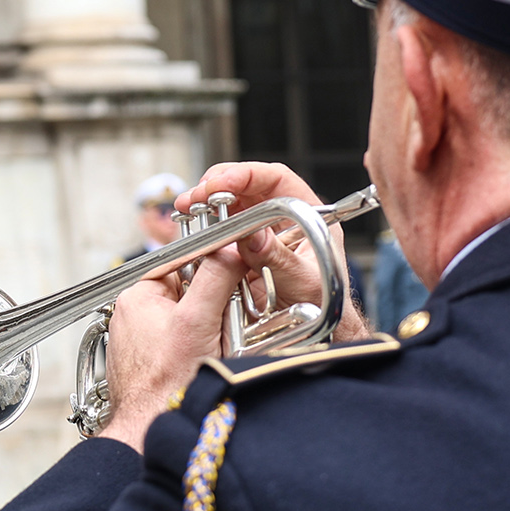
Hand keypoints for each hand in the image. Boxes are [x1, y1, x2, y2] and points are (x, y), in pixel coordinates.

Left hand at [99, 245, 249, 452]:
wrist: (151, 432)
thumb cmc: (165, 386)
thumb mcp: (198, 322)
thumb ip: (216, 279)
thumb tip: (231, 249)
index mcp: (137, 295)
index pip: (184, 260)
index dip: (215, 265)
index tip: (238, 270)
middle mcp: (134, 315)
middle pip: (190, 291)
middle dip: (215, 305)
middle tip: (225, 325)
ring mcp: (142, 340)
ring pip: (190, 319)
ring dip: (212, 330)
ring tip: (216, 348)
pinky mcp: (151, 361)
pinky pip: (184, 343)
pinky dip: (200, 349)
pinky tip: (205, 363)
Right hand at [175, 162, 367, 341]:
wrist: (320, 334)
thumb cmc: (323, 307)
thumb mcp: (303, 282)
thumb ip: (278, 258)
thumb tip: (251, 235)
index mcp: (309, 217)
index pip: (277, 180)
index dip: (247, 176)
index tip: (221, 183)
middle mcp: (283, 220)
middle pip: (248, 187)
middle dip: (218, 185)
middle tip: (195, 195)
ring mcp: (262, 234)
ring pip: (232, 205)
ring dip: (206, 203)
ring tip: (186, 207)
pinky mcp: (244, 251)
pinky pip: (222, 231)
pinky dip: (204, 228)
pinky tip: (190, 228)